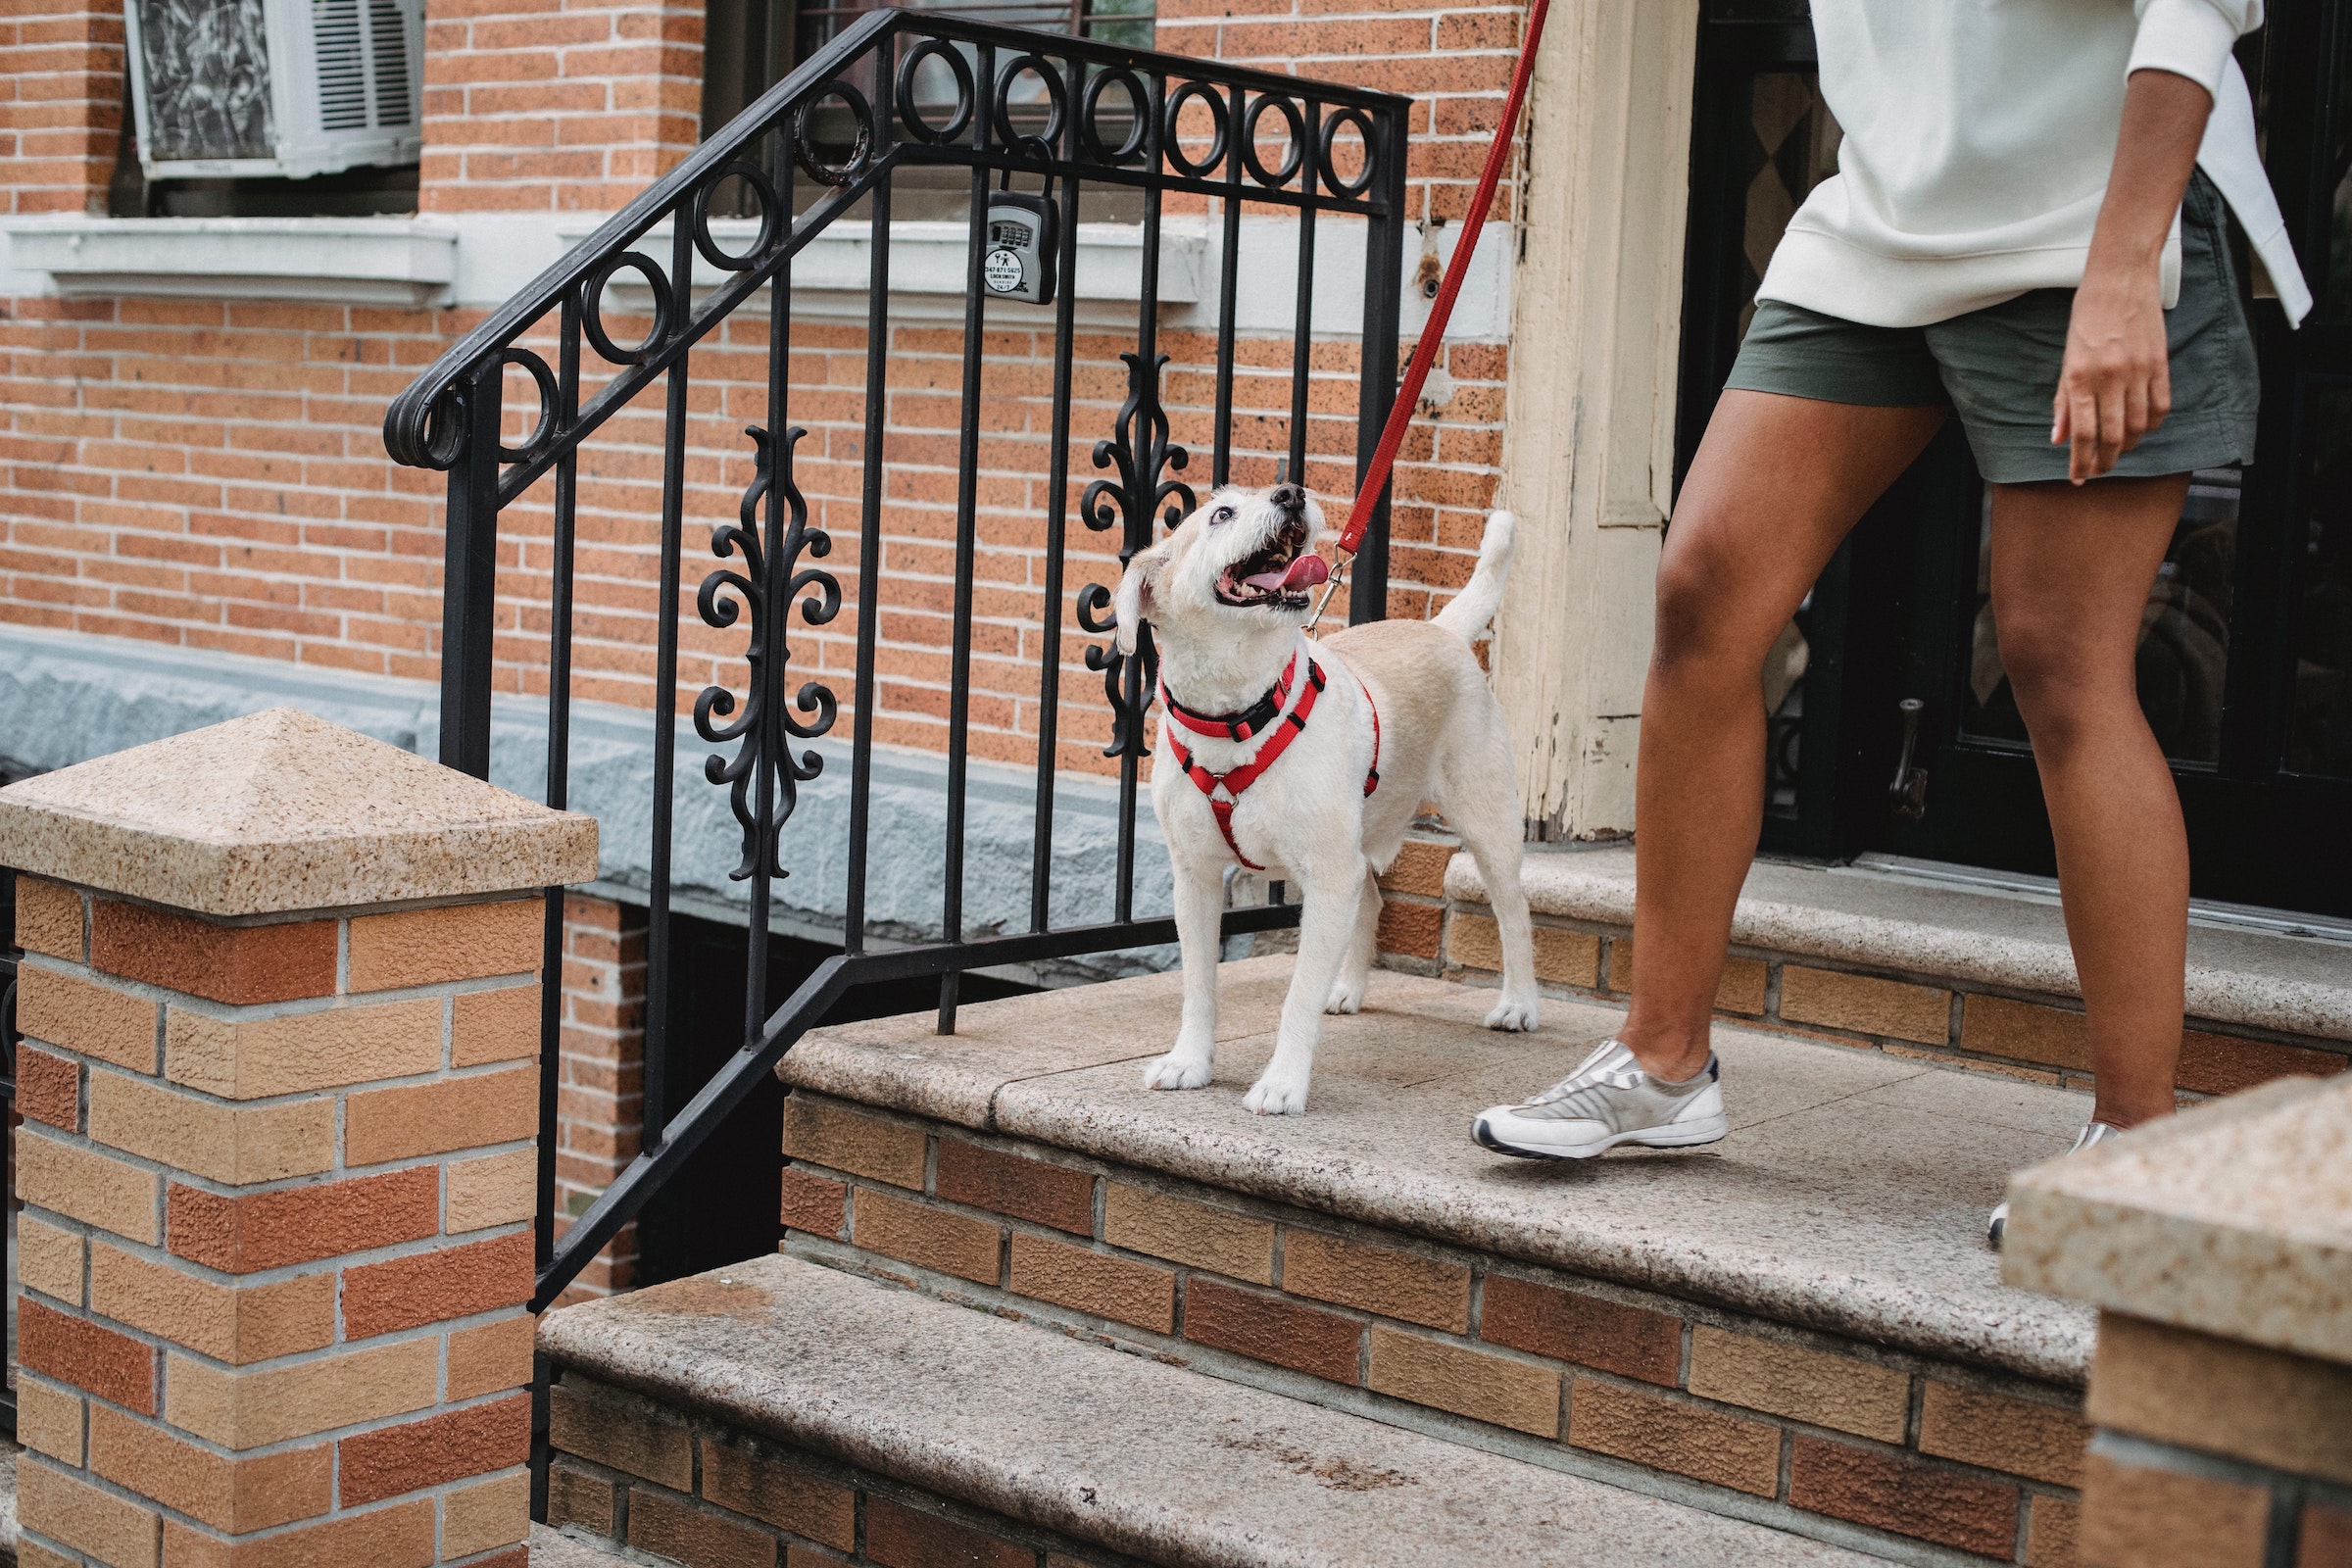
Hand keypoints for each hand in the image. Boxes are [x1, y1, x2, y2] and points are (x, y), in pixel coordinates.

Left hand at [2053, 259, 2171, 483]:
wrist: (2120, 280)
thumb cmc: (2087, 318)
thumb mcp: (2066, 358)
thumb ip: (2063, 400)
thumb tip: (2058, 438)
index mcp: (2079, 377)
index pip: (2081, 433)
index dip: (2080, 461)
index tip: (2079, 477)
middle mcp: (2109, 377)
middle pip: (2112, 436)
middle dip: (2105, 461)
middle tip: (2099, 470)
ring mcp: (2138, 371)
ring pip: (2139, 426)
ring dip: (2129, 446)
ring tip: (2119, 451)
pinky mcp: (2159, 363)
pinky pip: (2160, 406)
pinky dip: (2152, 424)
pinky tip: (2142, 428)